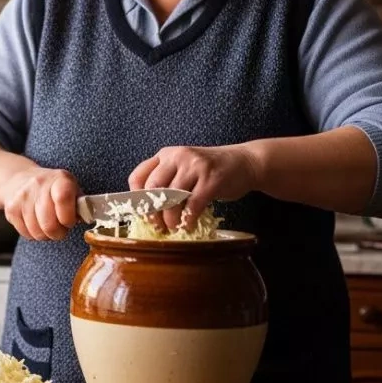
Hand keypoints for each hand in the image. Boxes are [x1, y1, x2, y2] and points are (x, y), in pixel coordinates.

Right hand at [0, 166, 79, 240]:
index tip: (69, 222)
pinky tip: (36, 224)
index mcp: (59, 179)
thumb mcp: (70, 189)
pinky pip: (26, 233)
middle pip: (49, 223)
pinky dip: (33, 234)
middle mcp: (39, 184)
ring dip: (45, 235)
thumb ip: (81, 204)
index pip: (63, 198)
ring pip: (37, 232)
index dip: (67, 217)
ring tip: (48, 226)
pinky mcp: (11, 208)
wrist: (19, 179)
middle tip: (60, 229)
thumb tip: (88, 218)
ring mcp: (22, 196)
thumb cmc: (52, 189)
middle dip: (58, 233)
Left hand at [128, 144, 261, 231]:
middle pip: (153, 188)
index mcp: (166, 155)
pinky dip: (189, 219)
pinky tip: (190, 225)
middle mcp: (178, 157)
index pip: (139, 176)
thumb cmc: (210, 171)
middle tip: (157, 226)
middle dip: (153, 212)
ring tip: (174, 228)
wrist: (245, 162)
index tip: (142, 214)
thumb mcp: (184, 169)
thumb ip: (167, 182)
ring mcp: (195, 166)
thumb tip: (148, 213)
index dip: (136, 199)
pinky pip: (193, 204)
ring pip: (172, 197)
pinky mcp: (212, 179)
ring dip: (171, 218)